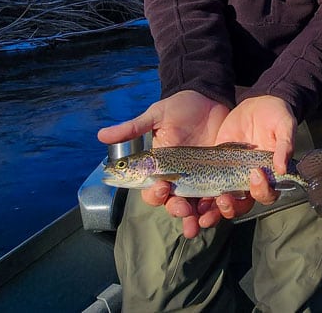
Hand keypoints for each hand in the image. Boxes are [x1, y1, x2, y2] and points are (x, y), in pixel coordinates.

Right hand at [97, 90, 229, 237]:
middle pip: (173, 203)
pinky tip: (220, 207)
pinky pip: (217, 197)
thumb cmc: (180, 107)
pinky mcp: (219, 175)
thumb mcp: (156, 116)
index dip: (154, 194)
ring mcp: (199, 178)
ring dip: (196, 217)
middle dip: (178, 210)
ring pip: (195, 206)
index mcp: (160, 167)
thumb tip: (101, 135)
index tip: (161, 187)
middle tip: (184, 210)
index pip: (151, 190)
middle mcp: (178, 177)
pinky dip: (218, 207)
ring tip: (200, 222)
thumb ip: (132, 128)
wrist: (210, 98)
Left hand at [212, 95, 295, 219]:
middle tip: (224, 200)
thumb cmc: (276, 115)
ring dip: (214, 208)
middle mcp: (250, 179)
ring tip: (205, 209)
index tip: (256, 174)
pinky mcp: (215, 165)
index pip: (267, 193)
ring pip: (223, 200)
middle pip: (242, 204)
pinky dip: (200, 193)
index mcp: (270, 174)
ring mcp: (231, 174)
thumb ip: (285, 145)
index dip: (261, 191)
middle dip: (232, 207)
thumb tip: (282, 167)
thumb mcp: (284, 125)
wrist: (257, 103)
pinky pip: (207, 184)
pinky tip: (192, 195)